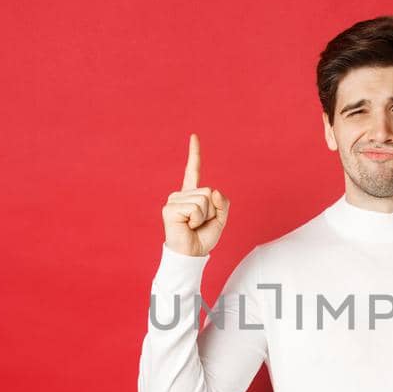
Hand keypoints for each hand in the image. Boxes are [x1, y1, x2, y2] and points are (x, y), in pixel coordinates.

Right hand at [162, 133, 230, 256]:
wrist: (191, 255)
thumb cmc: (202, 238)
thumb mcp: (220, 219)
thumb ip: (222, 203)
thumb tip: (213, 192)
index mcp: (191, 194)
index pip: (193, 170)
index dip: (194, 153)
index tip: (194, 136)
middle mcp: (181, 195)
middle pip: (208, 192)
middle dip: (211, 211)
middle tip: (200, 224)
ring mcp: (174, 200)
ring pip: (203, 200)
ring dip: (204, 216)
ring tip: (193, 225)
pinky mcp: (170, 209)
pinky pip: (196, 208)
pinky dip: (197, 220)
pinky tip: (187, 226)